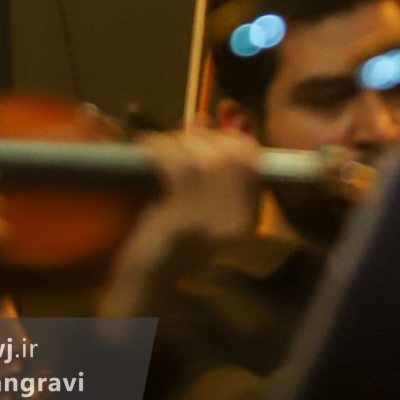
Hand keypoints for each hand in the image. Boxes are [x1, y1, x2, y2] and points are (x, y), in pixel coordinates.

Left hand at [100, 130, 262, 316]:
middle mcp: (237, 220)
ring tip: (159, 147)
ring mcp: (211, 220)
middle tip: (179, 140)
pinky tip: (147, 149)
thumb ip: (210, 167)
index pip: (254, 161)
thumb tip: (204, 117)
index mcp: (247, 218)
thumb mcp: (200, 204)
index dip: (231, 138)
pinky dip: (158, 148)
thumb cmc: (169, 238)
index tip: (207, 134)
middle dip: (202, 137)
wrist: (145, 282)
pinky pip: (176, 164)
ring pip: (202, 156)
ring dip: (176, 142)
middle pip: (231, 154)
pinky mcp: (182, 219)